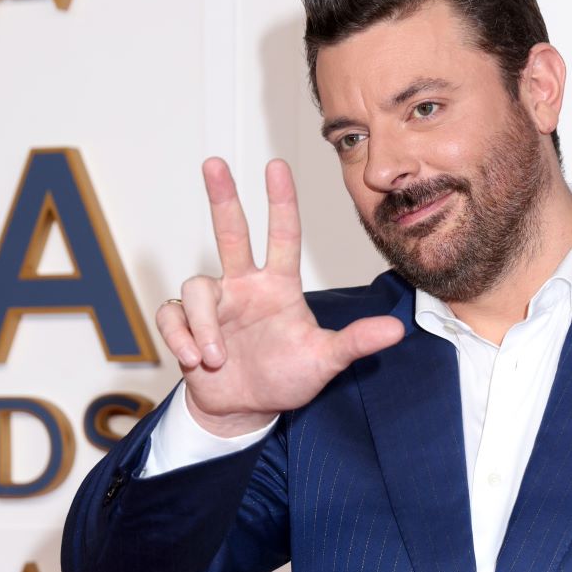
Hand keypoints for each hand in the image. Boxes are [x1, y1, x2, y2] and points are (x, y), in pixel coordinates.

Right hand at [155, 158, 404, 436]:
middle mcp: (244, 285)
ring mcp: (215, 304)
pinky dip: (182, 338)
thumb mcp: (324, 360)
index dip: (281, 201)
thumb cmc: (286, 376)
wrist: (247, 410)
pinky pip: (173, 317)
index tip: (277, 165)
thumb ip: (356, 342)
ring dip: (205, 325)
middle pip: (231, 231)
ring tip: (217, 358)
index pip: (283, 235)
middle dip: (223, 196)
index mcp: (279, 286)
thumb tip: (398, 329)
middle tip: (214, 162)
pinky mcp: (186, 326)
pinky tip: (196, 361)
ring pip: (198, 288)